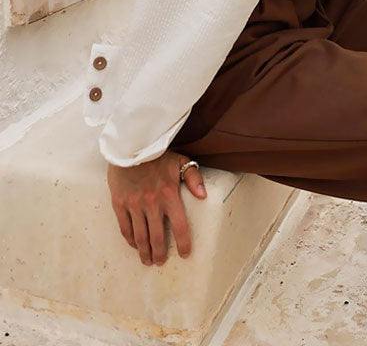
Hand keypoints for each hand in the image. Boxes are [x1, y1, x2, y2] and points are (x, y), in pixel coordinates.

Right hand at [107, 149, 206, 265]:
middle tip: (161, 262)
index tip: (185, 254)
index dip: (183, 243)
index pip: (180, 226)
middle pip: (157, 237)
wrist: (130, 146)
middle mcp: (152, 203)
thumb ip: (193, 178)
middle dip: (160, 254)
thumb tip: (204, 196)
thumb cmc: (158, 154)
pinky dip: (130, 240)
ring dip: (144, 252)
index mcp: (170, 195)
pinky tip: (135, 245)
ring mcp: (134, 205)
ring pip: (140, 236)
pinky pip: (125, 228)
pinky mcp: (119, 204)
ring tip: (148, 260)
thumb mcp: (181, 160)